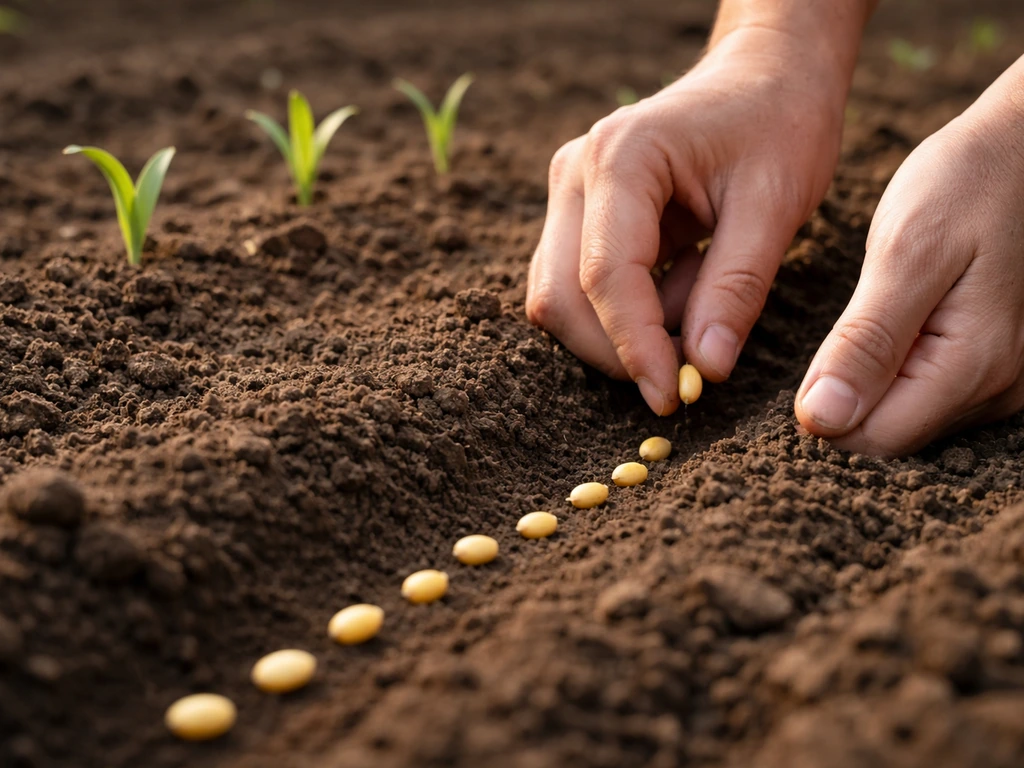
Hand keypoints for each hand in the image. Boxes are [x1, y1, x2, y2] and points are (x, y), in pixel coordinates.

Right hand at [526, 26, 851, 414]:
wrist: (764, 77)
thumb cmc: (779, 125)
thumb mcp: (777, 204)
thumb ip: (736, 289)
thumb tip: (704, 371)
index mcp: (621, 157)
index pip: (606, 275)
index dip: (634, 346)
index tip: (672, 397)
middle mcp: (576, 173)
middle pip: (560, 296)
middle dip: (615, 352)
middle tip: (679, 383)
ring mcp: (568, 194)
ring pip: (559, 297)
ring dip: (615, 337)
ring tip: (691, 328)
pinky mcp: (577, 215)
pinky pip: (578, 287)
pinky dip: (622, 316)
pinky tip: (679, 301)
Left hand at [795, 60, 1023, 455]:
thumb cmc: (969, 184)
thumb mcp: (906, 252)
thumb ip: (865, 341)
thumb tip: (822, 419)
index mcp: (974, 365)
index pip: (875, 438)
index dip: (824, 411)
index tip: (803, 360)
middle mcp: (1000, 388)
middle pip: (892, 434)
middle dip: (847, 397)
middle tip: (838, 326)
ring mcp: (1005, 380)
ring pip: (908, 417)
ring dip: (871, 382)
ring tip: (871, 317)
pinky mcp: (998, 365)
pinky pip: (929, 392)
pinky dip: (896, 370)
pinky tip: (892, 324)